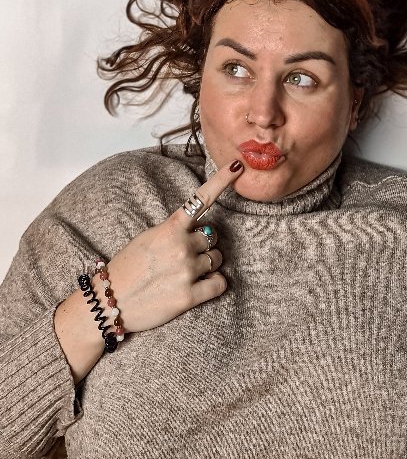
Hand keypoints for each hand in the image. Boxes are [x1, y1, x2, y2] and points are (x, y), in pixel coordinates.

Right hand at [100, 159, 243, 333]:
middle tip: (186, 254)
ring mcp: (186, 271)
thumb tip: (199, 230)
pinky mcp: (188, 297)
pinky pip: (219, 283)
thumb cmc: (127, 267)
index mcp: (170, 227)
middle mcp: (181, 246)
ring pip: (217, 259)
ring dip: (207, 264)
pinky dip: (214, 283)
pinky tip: (198, 285)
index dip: (222, 180)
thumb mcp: (148, 237)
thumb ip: (174, 230)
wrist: (109, 301)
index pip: (201, 199)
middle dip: (204, 243)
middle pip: (213, 236)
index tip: (237, 165)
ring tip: (185, 272)